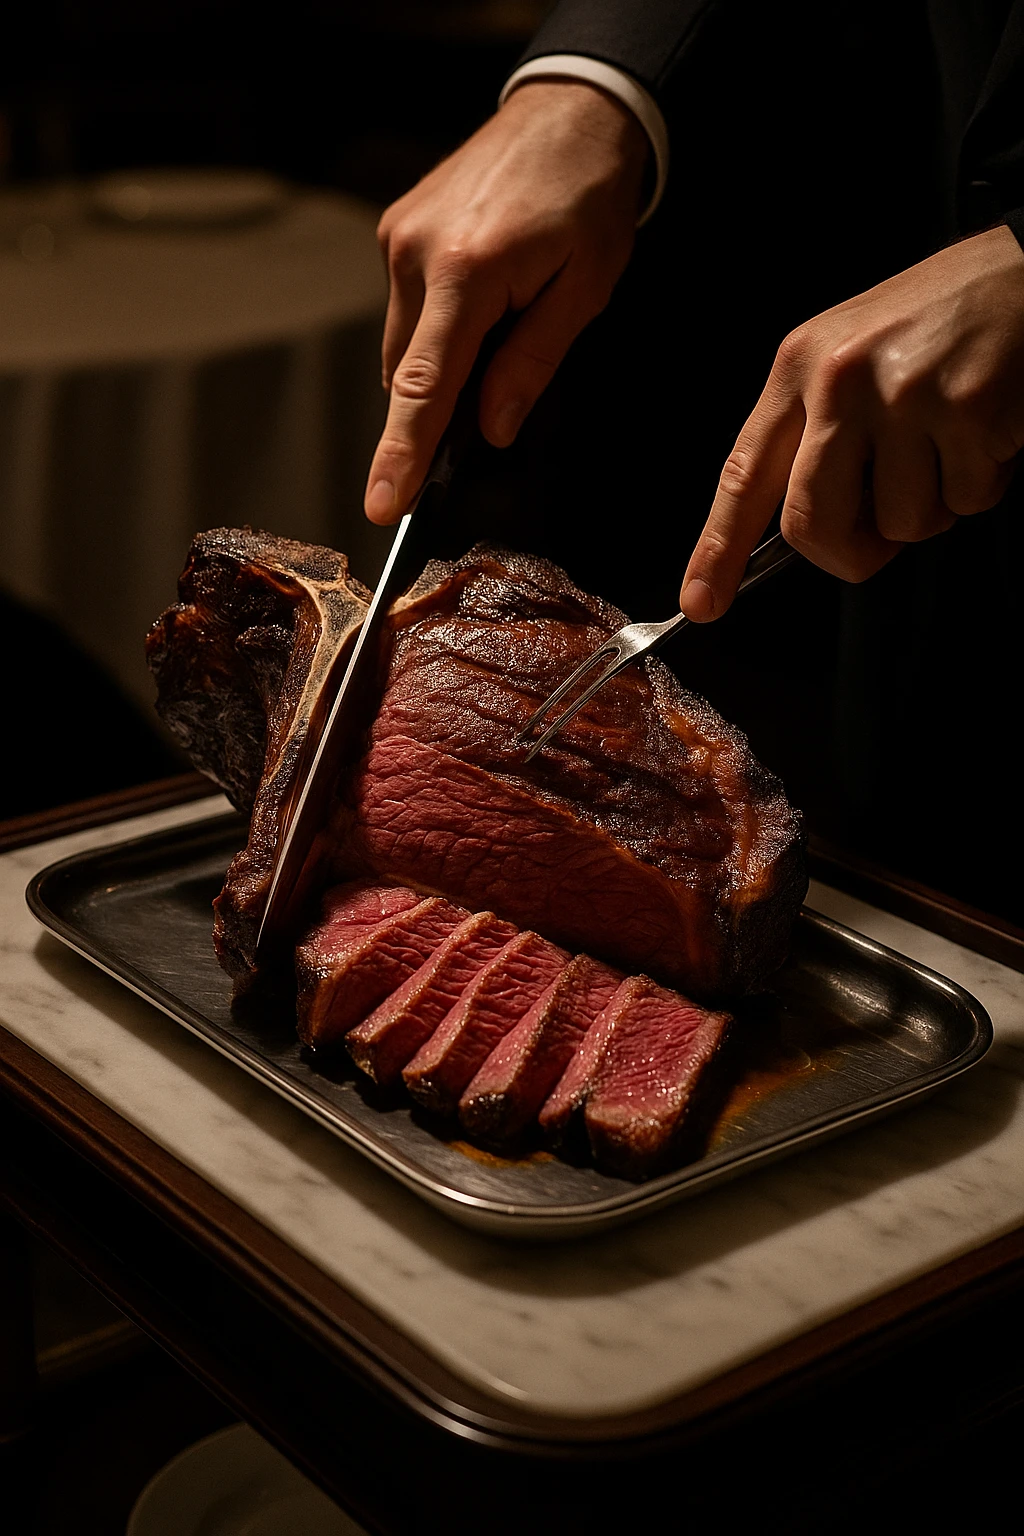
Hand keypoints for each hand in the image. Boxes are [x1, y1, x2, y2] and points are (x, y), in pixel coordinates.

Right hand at [363, 80, 648, 524]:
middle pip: (407, 375)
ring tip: (501, 329)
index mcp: (467, 271)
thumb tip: (491, 431)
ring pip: (403, 347)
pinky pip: (406, 310)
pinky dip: (436, 330)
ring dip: (440, 365)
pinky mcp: (395, 228)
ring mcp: (398, 237)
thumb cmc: (590, 197)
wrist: (573, 108)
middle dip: (436, 410)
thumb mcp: (584, 290)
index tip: (381, 506)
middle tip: (490, 405)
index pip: (425, 388)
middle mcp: (416, 253)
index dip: (402, 454)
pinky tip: (479, 308)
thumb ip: (531, 364)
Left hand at [680, 224, 1023, 618]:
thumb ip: (817, 435)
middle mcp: (840, 377)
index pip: (743, 474)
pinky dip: (984, 482)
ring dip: (934, 507)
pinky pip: (966, 500)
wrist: (1022, 270)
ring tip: (950, 444)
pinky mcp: (966, 409)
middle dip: (850, 554)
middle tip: (878, 540)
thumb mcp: (849, 356)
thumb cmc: (938, 320)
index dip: (718, 549)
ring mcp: (903, 393)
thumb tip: (806, 531)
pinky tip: (986, 432)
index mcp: (800, 365)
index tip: (702, 601)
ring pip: (902, 523)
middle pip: (814, 523)